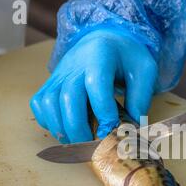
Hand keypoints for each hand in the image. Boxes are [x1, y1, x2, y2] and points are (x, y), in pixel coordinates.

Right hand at [30, 29, 157, 142]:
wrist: (106, 39)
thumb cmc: (126, 57)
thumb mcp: (144, 70)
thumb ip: (140, 98)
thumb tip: (132, 127)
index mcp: (100, 57)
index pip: (96, 84)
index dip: (103, 111)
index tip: (113, 130)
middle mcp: (75, 64)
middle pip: (68, 97)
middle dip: (79, 128)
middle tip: (93, 146)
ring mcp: (59, 74)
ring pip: (49, 102)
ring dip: (61, 128)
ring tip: (79, 142)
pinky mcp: (51, 82)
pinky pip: (40, 104)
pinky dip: (48, 121)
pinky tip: (66, 129)